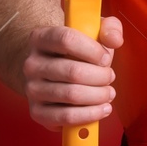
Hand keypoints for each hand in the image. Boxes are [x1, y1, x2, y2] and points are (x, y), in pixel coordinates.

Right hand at [21, 15, 123, 130]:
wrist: (50, 68)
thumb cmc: (77, 49)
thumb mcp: (93, 30)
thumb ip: (109, 28)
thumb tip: (114, 40)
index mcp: (42, 37)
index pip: (66, 40)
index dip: (92, 50)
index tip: (106, 58)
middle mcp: (32, 64)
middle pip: (72, 71)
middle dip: (100, 76)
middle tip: (110, 77)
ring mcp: (31, 89)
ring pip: (71, 95)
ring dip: (98, 95)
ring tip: (108, 92)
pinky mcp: (36, 111)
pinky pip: (65, 117)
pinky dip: (89, 115)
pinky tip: (102, 108)